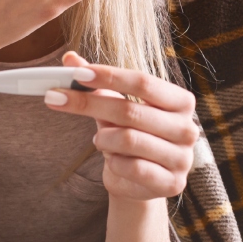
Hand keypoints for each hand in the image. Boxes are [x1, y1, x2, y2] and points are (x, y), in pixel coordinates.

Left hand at [43, 50, 198, 201]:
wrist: (142, 182)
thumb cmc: (131, 136)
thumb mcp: (115, 106)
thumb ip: (97, 83)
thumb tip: (70, 58)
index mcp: (180, 101)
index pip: (142, 82)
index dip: (109, 76)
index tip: (77, 73)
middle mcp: (187, 128)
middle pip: (131, 110)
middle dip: (89, 103)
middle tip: (56, 98)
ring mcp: (182, 158)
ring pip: (129, 139)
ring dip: (103, 139)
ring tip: (98, 141)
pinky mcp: (172, 184)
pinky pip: (133, 167)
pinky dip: (114, 162)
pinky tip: (113, 160)